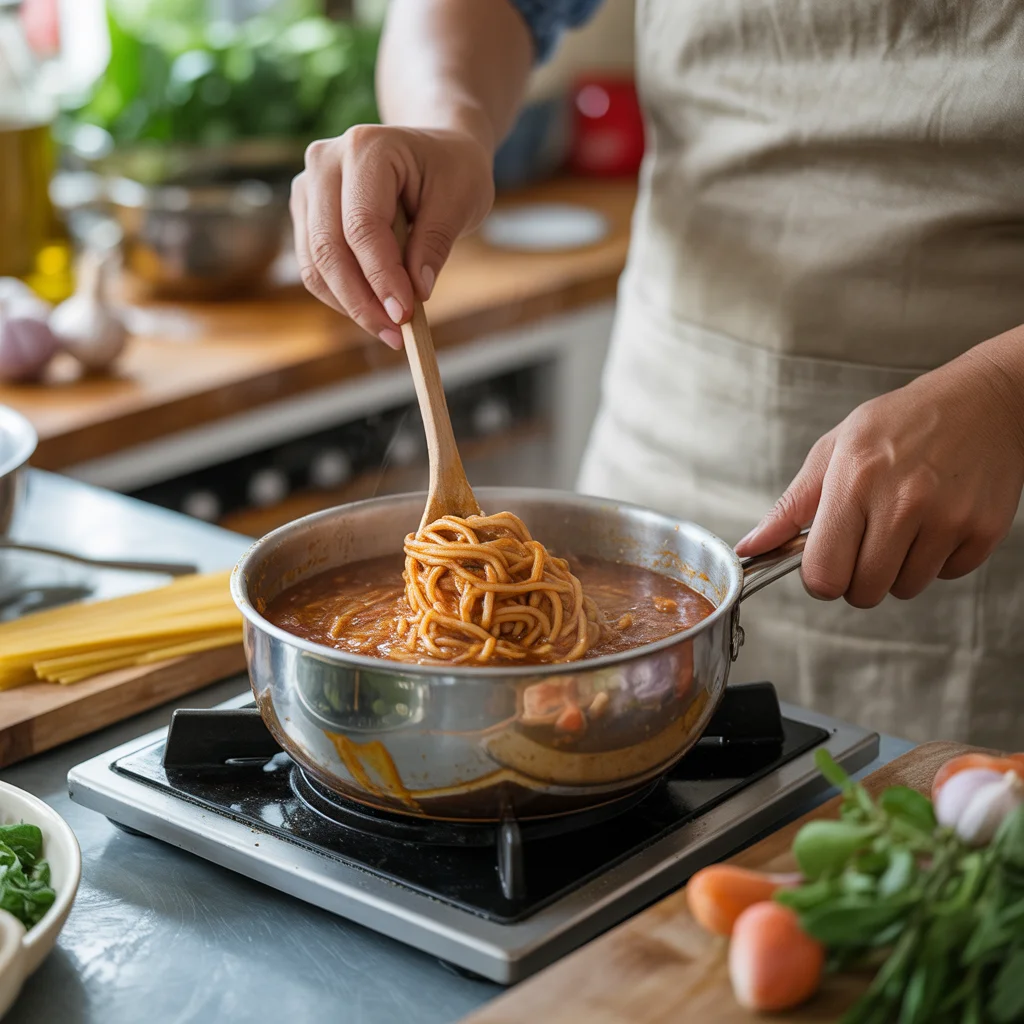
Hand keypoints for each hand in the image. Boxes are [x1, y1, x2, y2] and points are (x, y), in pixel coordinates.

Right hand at [290, 125, 494, 347]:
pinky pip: (314, 267)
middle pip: (329, 247)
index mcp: (367, 147)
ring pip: (315, 264)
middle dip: (361, 300)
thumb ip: (435, 243)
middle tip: (396, 334)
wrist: (433, 150)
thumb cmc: (451, 170)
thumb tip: (415, 293)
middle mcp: (325, 161)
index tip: (405, 314)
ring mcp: (308, 186)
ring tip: (389, 329)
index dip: (381, 276)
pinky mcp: (306, 212)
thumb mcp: (461, 200)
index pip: (363, 225)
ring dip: (350, 304)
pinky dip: (342, 296)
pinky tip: (374, 311)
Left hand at [734, 336, 1023, 606]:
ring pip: (904, 589)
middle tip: (864, 543)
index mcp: (855, 480)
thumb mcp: (834, 450)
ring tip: (902, 525)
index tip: (825, 564)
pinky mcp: (983, 531)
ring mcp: (947, 518)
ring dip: (897, 569)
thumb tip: (749, 548)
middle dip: (856, 578)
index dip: (819, 579)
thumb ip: (790, 507)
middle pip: (863, 591)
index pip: (823, 572)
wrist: (983, 400)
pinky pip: (946, 576)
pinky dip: (937, 560)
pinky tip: (936, 521)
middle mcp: (902, 501)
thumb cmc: (902, 422)